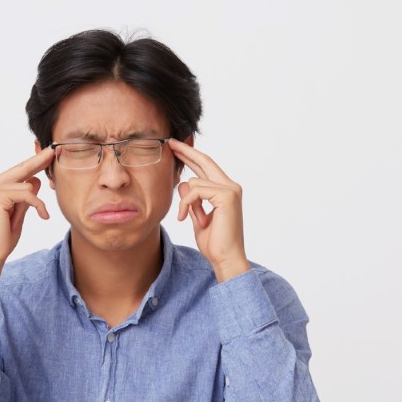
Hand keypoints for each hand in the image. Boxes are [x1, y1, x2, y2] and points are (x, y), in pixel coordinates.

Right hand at [0, 147, 55, 291]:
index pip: (15, 172)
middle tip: (54, 149)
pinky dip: (38, 205)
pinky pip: (26, 194)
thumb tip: (36, 180)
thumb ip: (24, 197)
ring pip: (25, 185)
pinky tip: (43, 215)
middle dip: (39, 160)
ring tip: (40, 214)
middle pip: (20, 169)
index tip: (47, 153)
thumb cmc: (0, 240)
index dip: (32, 163)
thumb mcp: (16, 214)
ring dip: (37, 201)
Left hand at [168, 139, 250, 282]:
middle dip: (186, 151)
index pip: (207, 167)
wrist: (225, 258)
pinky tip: (184, 217)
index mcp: (226, 190)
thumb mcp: (197, 216)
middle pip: (205, 161)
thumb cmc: (214, 242)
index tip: (176, 148)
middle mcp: (231, 187)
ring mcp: (231, 190)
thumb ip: (192, 199)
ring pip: (195, 181)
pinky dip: (186, 204)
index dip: (191, 156)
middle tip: (170, 143)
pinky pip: (195, 191)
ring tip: (184, 216)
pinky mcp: (227, 196)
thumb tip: (184, 182)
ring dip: (184, 200)